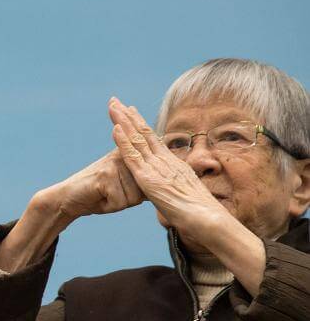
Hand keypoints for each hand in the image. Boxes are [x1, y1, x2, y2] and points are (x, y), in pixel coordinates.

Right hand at [31, 148, 144, 221]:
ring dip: (119, 203)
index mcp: (131, 155)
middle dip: (129, 199)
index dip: (142, 189)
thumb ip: (143, 180)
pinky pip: (120, 203)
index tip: (126, 187)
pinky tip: (98, 197)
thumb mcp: (125, 183)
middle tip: (111, 193)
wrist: (68, 197)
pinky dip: (109, 206)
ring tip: (104, 195)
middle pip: (145, 191)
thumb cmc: (99, 194)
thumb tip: (165, 185)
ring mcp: (115, 164)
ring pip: (134, 198)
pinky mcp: (106, 175)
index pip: (152, 179)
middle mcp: (125, 156)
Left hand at [107, 98, 230, 235]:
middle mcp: (165, 161)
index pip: (153, 140)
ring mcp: (156, 168)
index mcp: (173, 164)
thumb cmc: (201, 214)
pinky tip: (114, 128)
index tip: (130, 112)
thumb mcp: (185, 196)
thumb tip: (176, 192)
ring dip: (122, 122)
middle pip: (143, 133)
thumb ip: (177, 189)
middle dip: (128, 116)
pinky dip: (123, 141)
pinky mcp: (148, 178)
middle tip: (115, 100)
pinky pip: (133, 156)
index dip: (140, 125)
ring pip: (136, 139)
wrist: (208, 220)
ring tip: (112, 105)